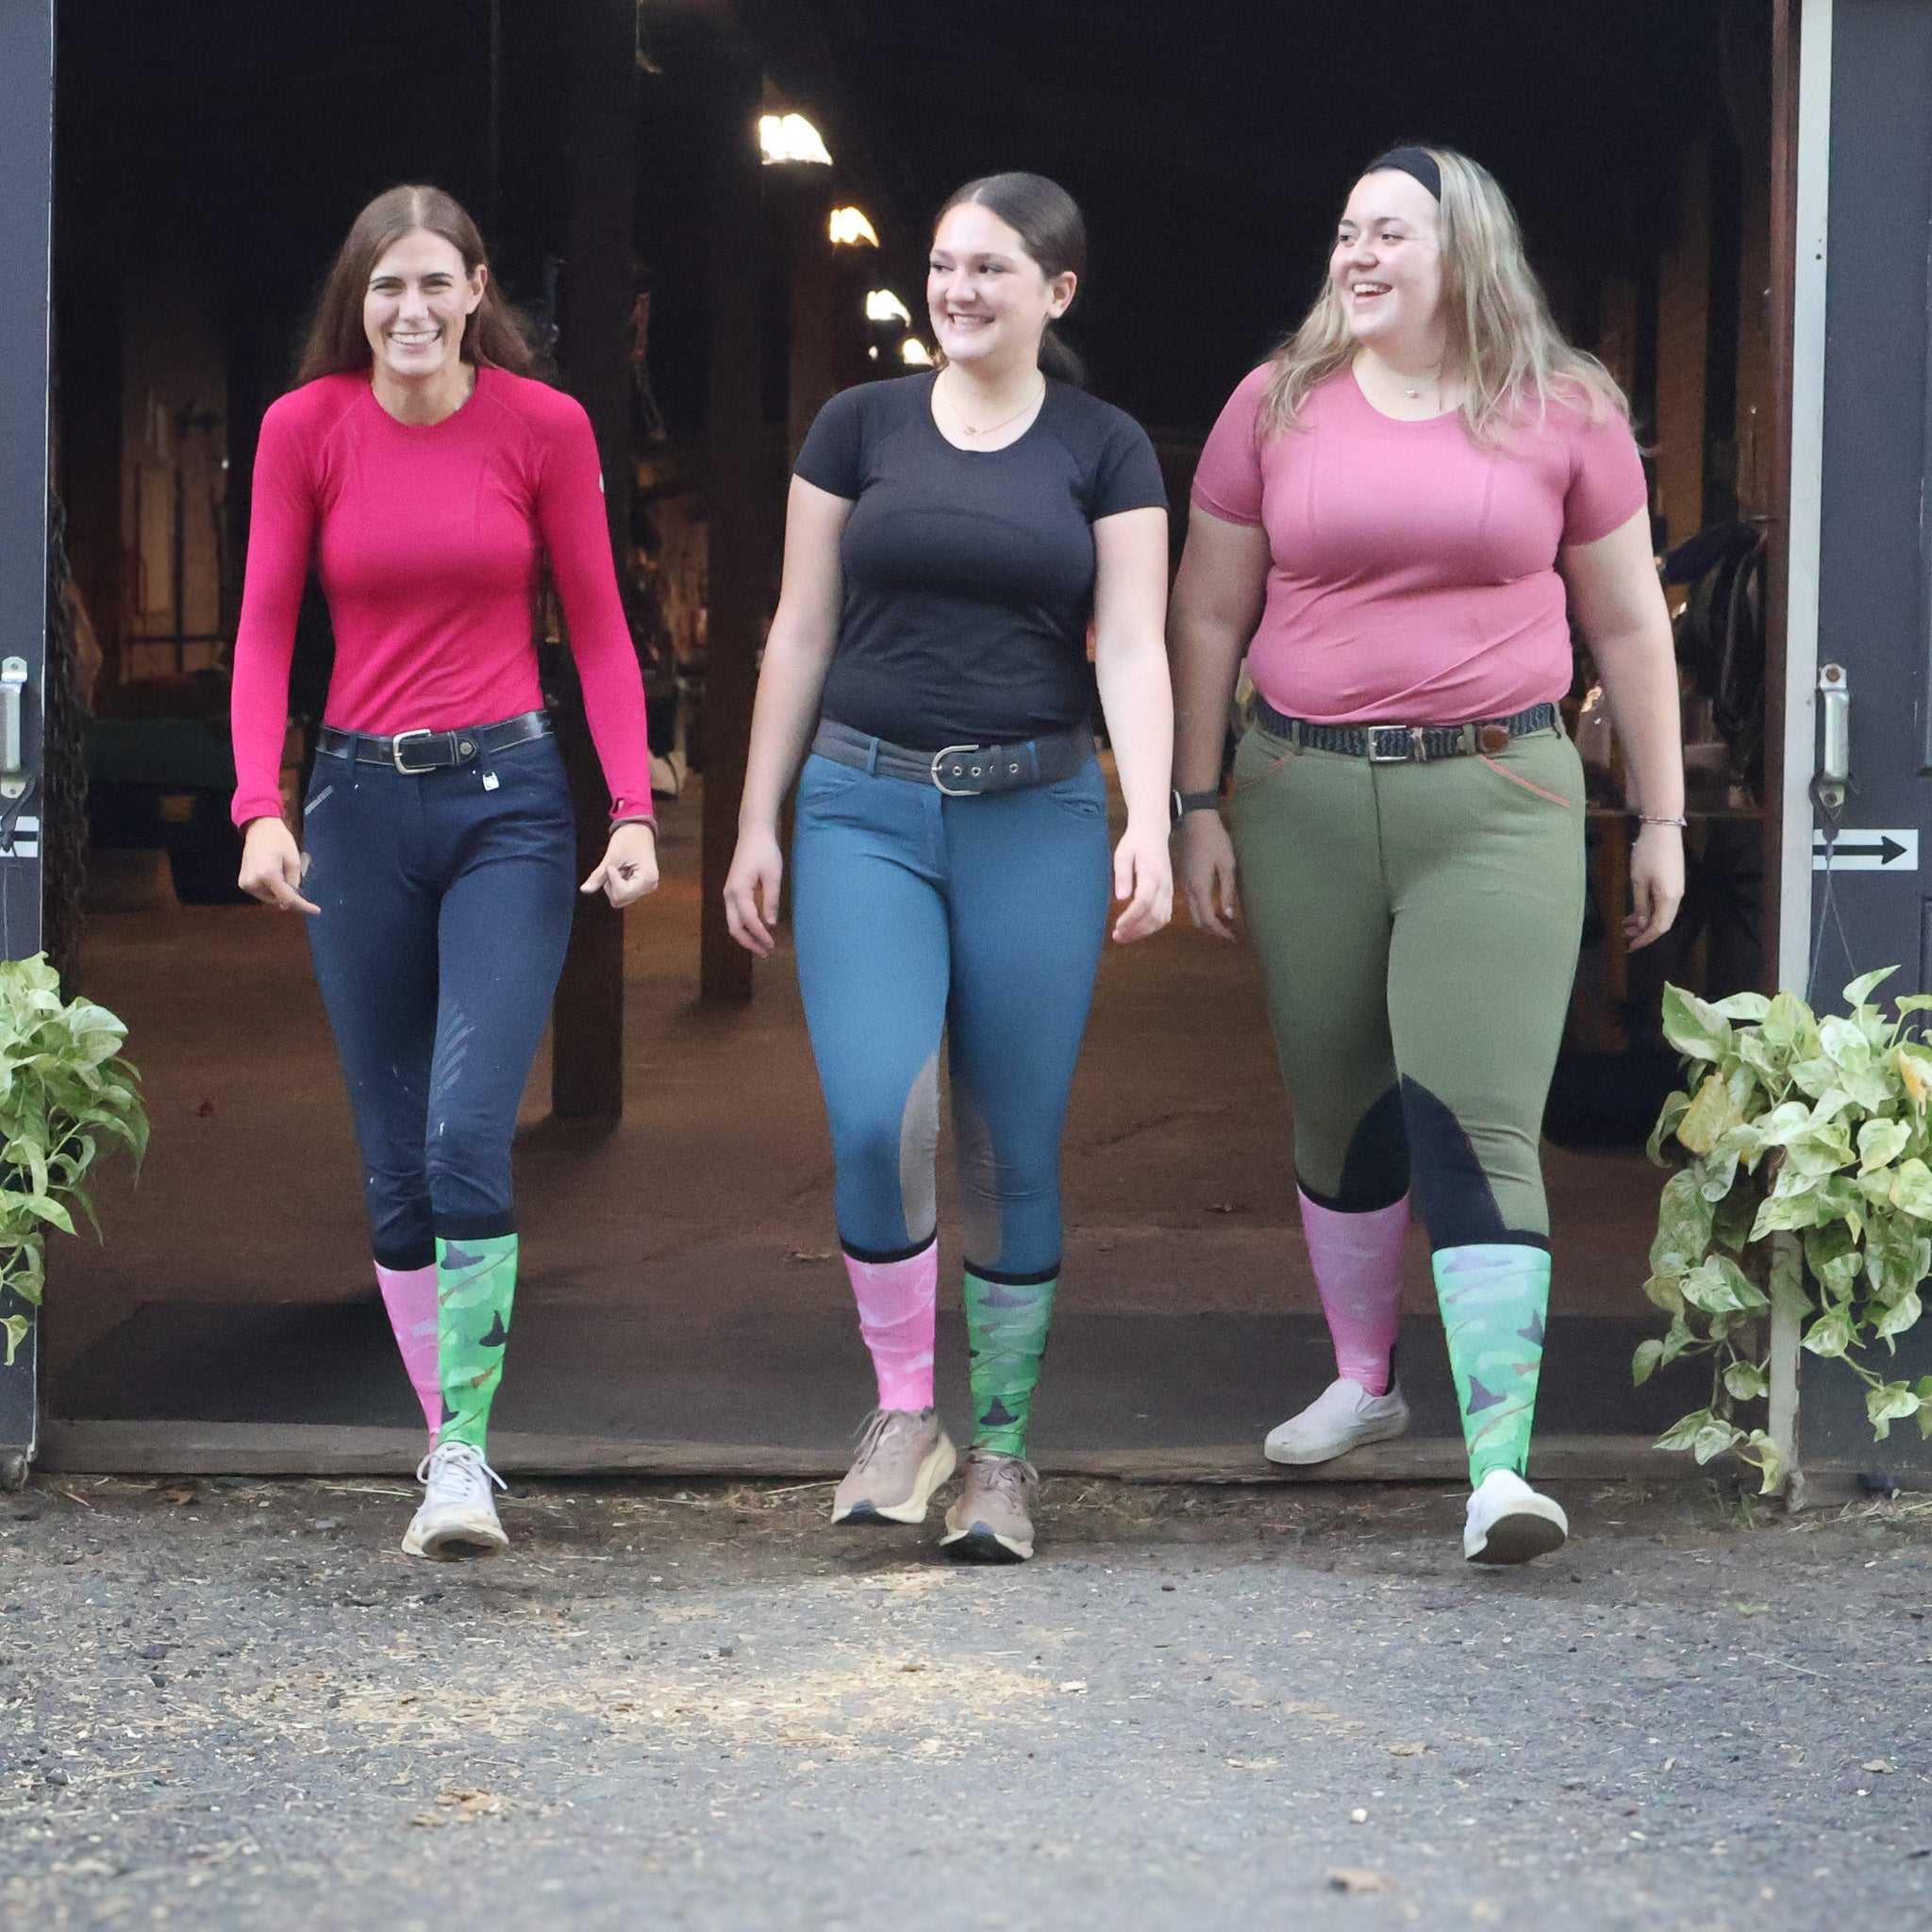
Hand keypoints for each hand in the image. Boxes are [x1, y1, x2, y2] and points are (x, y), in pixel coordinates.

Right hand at [238, 816, 318, 914]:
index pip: (287, 898)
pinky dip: (271, 889)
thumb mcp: (294, 860)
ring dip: (280, 893)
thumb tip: (292, 900)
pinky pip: (262, 892)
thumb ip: (294, 882)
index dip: (303, 906)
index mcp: (268, 875)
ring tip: (282, 874)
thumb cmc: (279, 840)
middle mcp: (254, 882)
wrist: (259, 828)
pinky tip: (275, 876)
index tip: (316, 911)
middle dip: (290, 897)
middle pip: (278, 900)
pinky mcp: (243, 883)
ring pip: (270, 898)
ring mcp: (246, 883)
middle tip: (300, 889)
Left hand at [580, 820, 659, 908]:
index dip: (611, 879)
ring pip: (620, 898)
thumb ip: (599, 876)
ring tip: (620, 866)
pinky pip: (623, 892)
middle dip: (611, 884)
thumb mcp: (612, 857)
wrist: (638, 826)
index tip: (612, 864)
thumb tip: (584, 890)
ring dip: (614, 884)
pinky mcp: (642, 885)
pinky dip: (617, 882)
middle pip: (620, 899)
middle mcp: (650, 886)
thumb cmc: (628, 837)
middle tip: (614, 866)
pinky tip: (623, 869)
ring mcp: (647, 887)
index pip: (621, 894)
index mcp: (647, 879)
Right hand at [723, 824, 783, 956]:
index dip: (760, 935)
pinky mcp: (732, 892)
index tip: (772, 944)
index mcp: (738, 890)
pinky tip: (756, 931)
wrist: (753, 834)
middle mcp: (729, 895)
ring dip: (746, 937)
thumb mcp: (773, 876)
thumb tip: (770, 923)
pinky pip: (735, 915)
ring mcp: (728, 893)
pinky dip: (744, 927)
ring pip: (733, 923)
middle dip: (749, 942)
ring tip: (762, 946)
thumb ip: (771, 900)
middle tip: (766, 952)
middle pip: (734, 927)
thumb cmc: (765, 852)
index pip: (749, 920)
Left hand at [1111, 818, 1172, 943]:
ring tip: (1125, 936)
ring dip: (1143, 932)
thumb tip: (1121, 898)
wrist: (1153, 832)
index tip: (1117, 927)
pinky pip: (1165, 915)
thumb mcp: (1123, 854)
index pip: (1144, 902)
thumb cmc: (1135, 843)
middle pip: (1154, 915)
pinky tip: (1137, 929)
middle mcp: (1164, 885)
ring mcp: (1169, 890)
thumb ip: (1122, 875)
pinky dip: (1152, 927)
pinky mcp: (1169, 893)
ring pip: (1161, 919)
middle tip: (1117, 936)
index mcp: (1152, 874)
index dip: (1131, 918)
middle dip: (1136, 930)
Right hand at [1177, 809, 1239, 938]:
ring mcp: (1184, 883)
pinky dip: (1201, 910)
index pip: (1208, 919)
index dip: (1220, 931)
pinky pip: (1191, 902)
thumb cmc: (1215, 840)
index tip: (1233, 937)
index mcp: (1199, 887)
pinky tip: (1213, 908)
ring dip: (1207, 921)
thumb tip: (1229, 915)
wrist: (1196, 820)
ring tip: (1224, 924)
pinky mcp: (1184, 878)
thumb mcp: (1227, 864)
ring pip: (1192, 912)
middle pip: (1197, 920)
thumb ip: (1228, 890)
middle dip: (1213, 930)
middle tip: (1230, 934)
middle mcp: (1188, 889)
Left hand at [1626, 822, 1684, 948]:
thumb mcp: (1639, 881)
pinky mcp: (1673, 882)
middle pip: (1662, 923)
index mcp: (1669, 899)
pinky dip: (1648, 910)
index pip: (1659, 927)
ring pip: (1661, 913)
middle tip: (1624, 937)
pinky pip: (1662, 903)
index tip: (1630, 946)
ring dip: (1644, 921)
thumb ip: (1641, 904)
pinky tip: (1634, 912)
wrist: (1663, 828)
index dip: (1645, 939)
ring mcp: (1676, 889)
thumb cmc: (1648, 854)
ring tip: (1625, 926)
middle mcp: (1677, 897)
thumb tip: (1642, 925)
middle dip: (1644, 932)